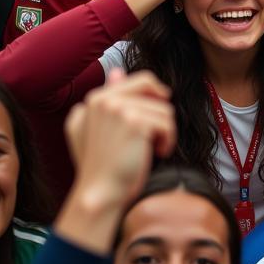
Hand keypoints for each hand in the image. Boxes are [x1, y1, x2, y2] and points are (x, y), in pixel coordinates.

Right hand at [65, 69, 176, 203]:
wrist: (100, 192)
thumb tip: (117, 71)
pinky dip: (168, 141)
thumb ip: (106, 99)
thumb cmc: (101, 165)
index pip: (141, 79)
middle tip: (158, 133)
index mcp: (96, 98)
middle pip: (154, 89)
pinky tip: (157, 153)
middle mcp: (104, 99)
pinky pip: (167, 123)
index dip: (157, 93)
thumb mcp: (95, 129)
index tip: (160, 109)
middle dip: (160, 112)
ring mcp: (118, 109)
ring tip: (152, 148)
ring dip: (165, 131)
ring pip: (164, 110)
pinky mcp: (135, 122)